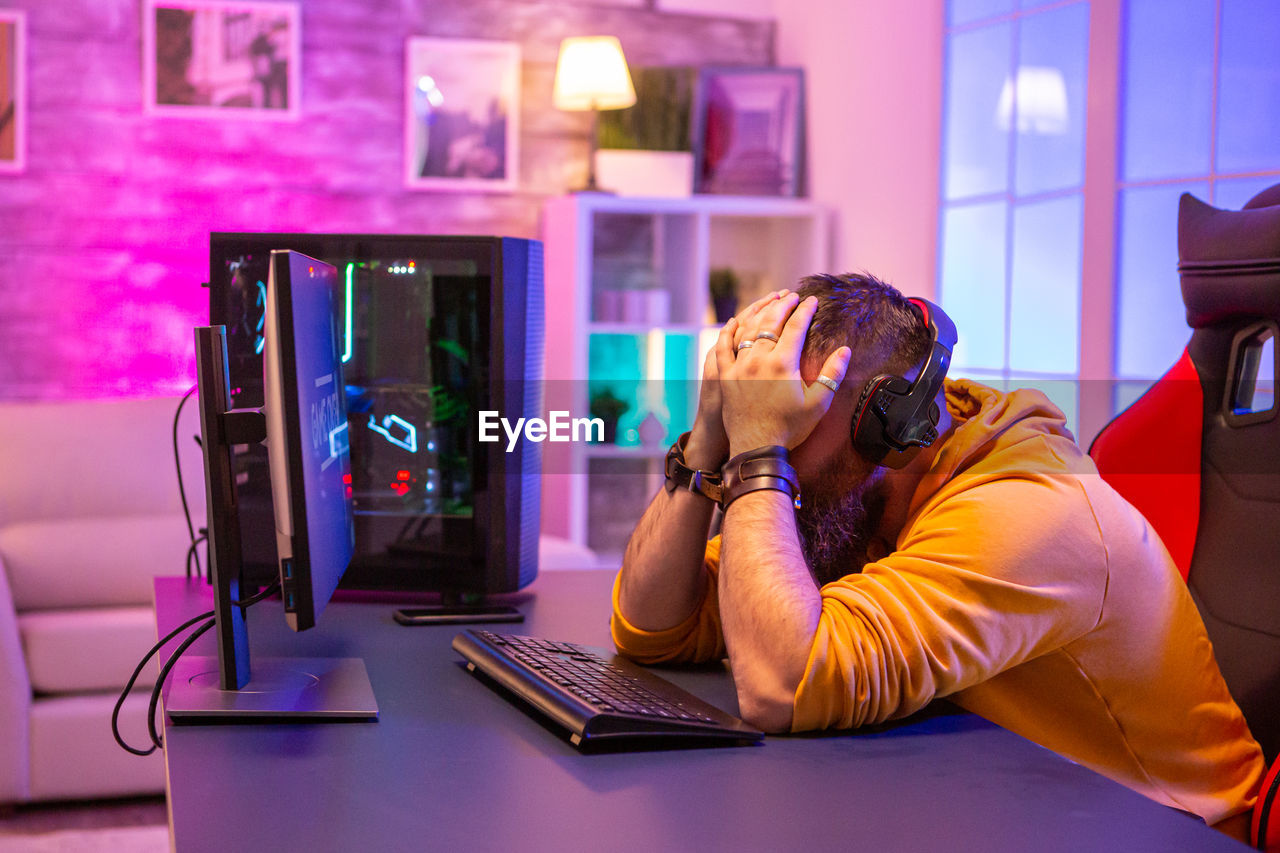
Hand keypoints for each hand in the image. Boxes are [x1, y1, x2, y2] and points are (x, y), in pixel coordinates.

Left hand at [716, 294, 850, 455]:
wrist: (756, 449)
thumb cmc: (790, 428)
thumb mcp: (818, 404)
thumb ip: (832, 374)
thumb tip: (844, 350)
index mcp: (782, 364)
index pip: (795, 326)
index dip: (805, 310)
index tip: (812, 300)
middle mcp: (758, 360)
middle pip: (770, 322)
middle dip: (783, 305)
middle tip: (792, 296)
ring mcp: (738, 367)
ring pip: (747, 330)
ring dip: (759, 312)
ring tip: (769, 302)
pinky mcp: (725, 376)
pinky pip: (722, 347)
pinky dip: (728, 332)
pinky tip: (734, 321)